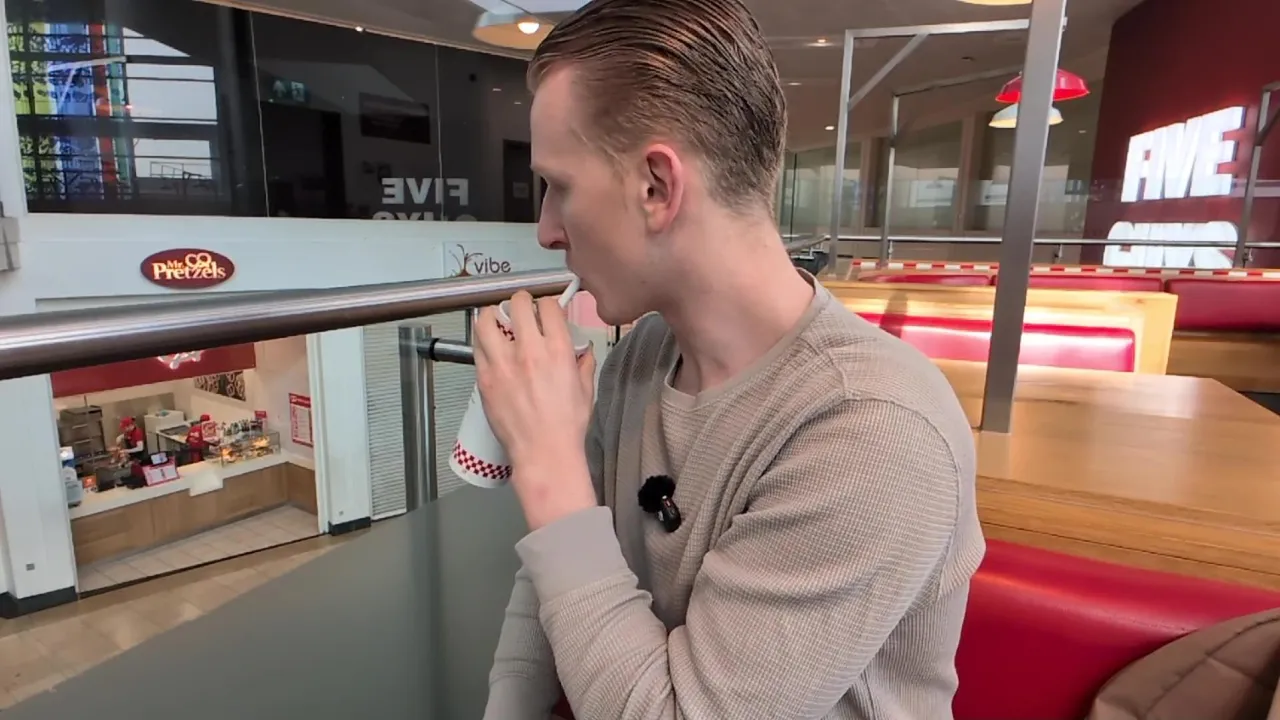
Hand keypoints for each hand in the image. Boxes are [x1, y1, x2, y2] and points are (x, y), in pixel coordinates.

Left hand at [473, 291, 597, 528]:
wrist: (544, 452)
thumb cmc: (567, 425)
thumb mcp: (586, 389)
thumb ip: (583, 363)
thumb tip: (582, 351)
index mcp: (557, 350)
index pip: (548, 307)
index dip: (547, 304)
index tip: (546, 309)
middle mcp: (529, 351)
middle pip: (517, 304)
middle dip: (520, 301)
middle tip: (520, 308)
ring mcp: (503, 363)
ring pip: (487, 320)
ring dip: (492, 315)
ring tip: (497, 320)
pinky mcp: (485, 378)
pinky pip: (477, 347)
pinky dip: (483, 341)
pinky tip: (489, 346)